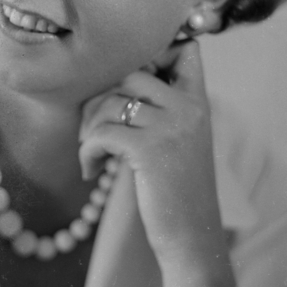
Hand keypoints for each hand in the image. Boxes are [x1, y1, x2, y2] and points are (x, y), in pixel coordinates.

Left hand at [78, 42, 224, 261]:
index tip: (127, 87)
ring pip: (111, 102)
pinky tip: (92, 171)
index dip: (153, 53)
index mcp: (198, 103)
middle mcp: (188, 108)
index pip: (186, 50)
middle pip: (131, 72)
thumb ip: (163, 111)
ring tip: (93, 154)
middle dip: (102, 97)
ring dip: (90, 128)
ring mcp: (170, 127)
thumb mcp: (181, 143)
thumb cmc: (178, 192)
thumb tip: (113, 87)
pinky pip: (102, 133)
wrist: (192, 236)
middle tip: (94, 130)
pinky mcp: (149, 149)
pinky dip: (88, 151)